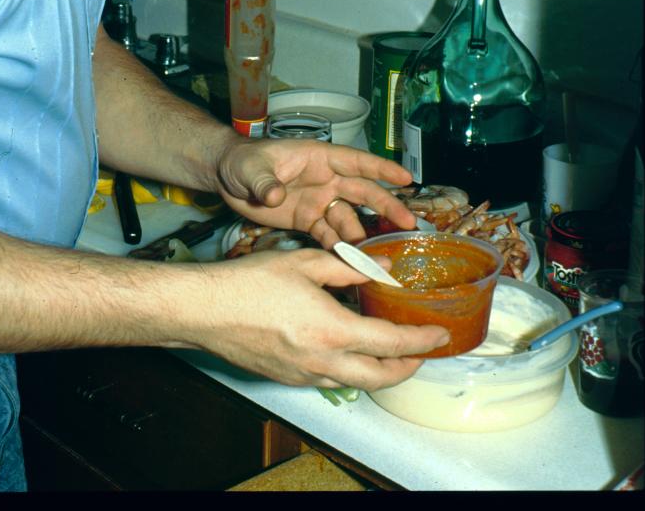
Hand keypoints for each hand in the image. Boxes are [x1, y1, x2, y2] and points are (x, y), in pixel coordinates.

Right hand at [175, 247, 448, 388]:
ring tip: (391, 352)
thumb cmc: (250, 282)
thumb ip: (349, 266)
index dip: (421, 340)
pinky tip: (347, 349)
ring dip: (380, 371)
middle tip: (423, 351)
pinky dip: (350, 369)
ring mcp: (304, 374)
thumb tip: (384, 269)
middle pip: (380, 377)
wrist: (205, 310)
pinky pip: (330, 380)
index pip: (391, 343)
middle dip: (408, 367)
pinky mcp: (287, 378)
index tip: (439, 334)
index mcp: (331, 329)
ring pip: (355, 382)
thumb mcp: (305, 263)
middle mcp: (322, 361)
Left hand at [215, 138, 416, 246]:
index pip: (356, 162)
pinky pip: (329, 236)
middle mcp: (325, 179)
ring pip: (348, 219)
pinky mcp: (308, 221)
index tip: (406, 178)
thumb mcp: (251, 168)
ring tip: (378, 257)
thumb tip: (275, 196)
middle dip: (386, 207)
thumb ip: (264, 181)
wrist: (227, 178)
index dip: (382, 169)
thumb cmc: (242, 162)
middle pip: (362, 193)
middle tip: (408, 224)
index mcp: (319, 158)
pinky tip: (352, 266)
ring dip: (363, 236)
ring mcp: (318, 201)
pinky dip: (340, 250)